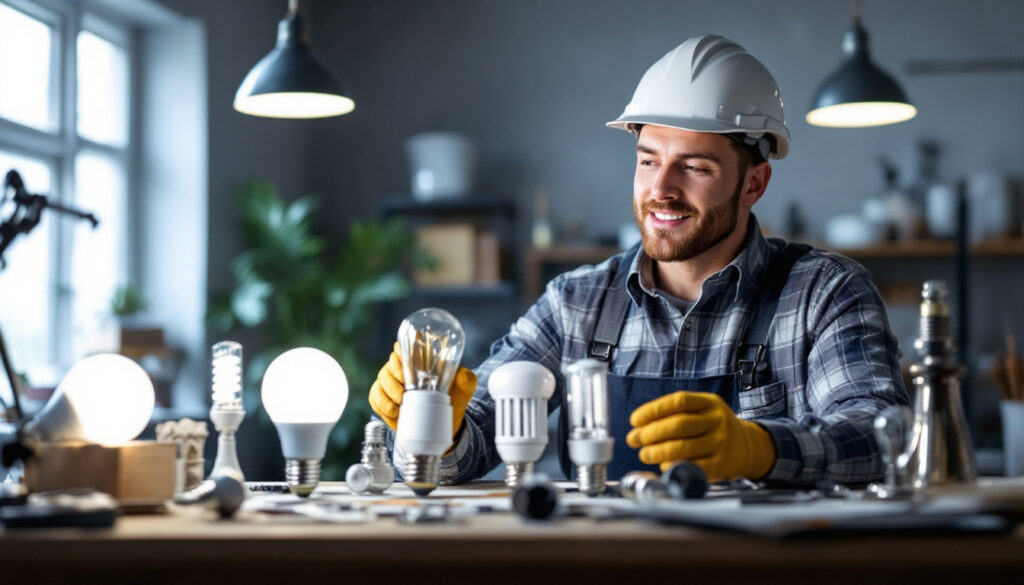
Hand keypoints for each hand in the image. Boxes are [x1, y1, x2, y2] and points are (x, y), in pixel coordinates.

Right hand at [368, 342, 477, 437]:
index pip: (405, 346)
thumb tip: (464, 376)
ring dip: (389, 392)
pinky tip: (394, 412)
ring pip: (381, 380)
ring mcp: (390, 383)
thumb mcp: (463, 390)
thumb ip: (466, 381)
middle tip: (405, 389)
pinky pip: (375, 397)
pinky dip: (382, 405)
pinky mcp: (383, 399)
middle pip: (391, 363)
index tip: (407, 360)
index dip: (402, 349)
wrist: (442, 425)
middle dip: (395, 374)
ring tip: (400, 404)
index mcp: (420, 360)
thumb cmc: (451, 400)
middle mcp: (402, 369)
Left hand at [625, 391, 775, 481]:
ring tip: (644, 454)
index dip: (653, 410)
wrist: (747, 446)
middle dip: (650, 433)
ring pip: (683, 447)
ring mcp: (721, 442)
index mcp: (709, 402)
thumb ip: (673, 415)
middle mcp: (717, 420)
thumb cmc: (712, 427)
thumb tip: (636, 430)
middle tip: (634, 440)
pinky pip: (693, 466)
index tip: (634, 420)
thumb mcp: (701, 410)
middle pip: (678, 425)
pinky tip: (662, 465)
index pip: (678, 401)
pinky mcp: (721, 464)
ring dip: (657, 452)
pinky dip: (673, 465)